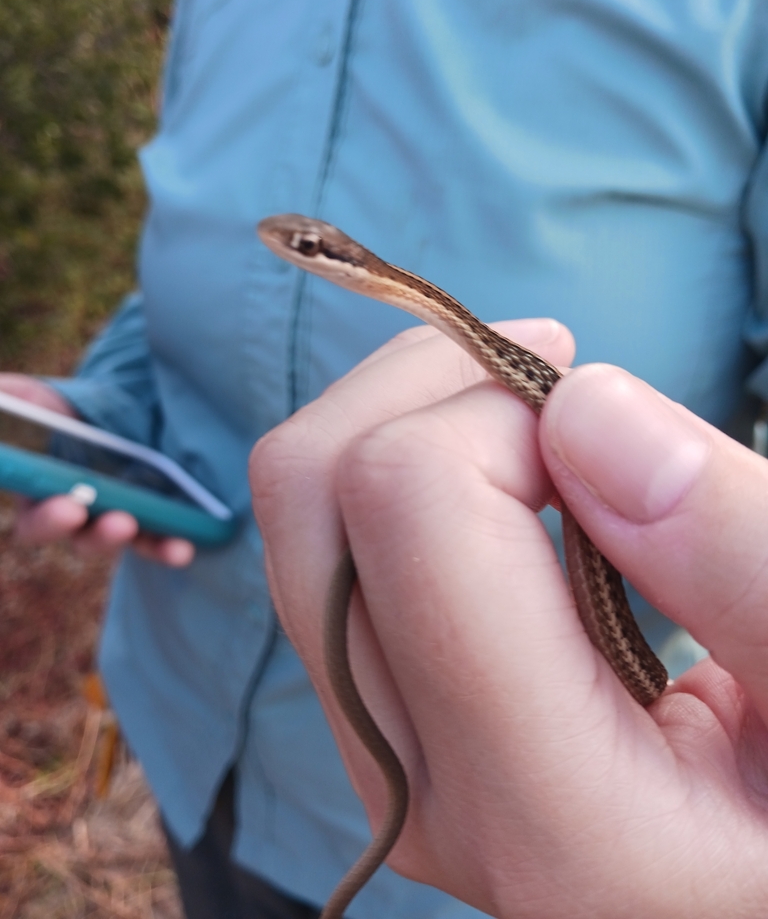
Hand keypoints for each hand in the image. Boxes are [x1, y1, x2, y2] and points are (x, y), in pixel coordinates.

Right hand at [0, 373, 193, 566]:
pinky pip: (162, 539)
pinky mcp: (157, 519)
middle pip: (81, 538)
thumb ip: (4, 406)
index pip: (38, 523)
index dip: (49, 521)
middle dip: (94, 533)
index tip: (69, 508)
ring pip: (123, 540)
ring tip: (134, 524)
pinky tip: (182, 548)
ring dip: (128, 538)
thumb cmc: (61, 406)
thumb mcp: (27, 400)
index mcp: (42, 496)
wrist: (123, 402)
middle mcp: (82, 516)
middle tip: (115, 521)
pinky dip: (169, 546)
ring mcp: (119, 518)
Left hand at [251, 322, 767, 918]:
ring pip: (299, 512)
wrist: (745, 864)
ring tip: (534, 427)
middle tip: (557, 384)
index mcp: (553, 811)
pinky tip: (501, 482)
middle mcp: (424, 793)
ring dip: (410, 421)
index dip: (509, 415)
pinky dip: (401, 472)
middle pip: (315, 495)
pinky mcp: (375, 720)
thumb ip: (740, 555)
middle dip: (434, 389)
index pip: (412, 507)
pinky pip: (325, 550)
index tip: (618, 432)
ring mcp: (383, 758)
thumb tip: (579, 411)